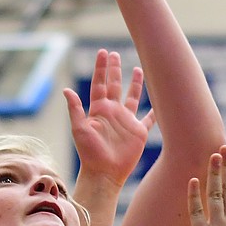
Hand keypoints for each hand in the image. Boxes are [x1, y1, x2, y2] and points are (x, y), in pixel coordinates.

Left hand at [65, 49, 154, 186]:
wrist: (104, 172)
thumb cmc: (90, 153)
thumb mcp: (80, 129)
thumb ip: (76, 109)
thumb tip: (66, 89)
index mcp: (99, 109)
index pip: (100, 83)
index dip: (101, 68)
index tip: (103, 52)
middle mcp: (113, 112)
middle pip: (115, 85)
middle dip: (115, 70)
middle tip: (114, 54)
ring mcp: (126, 121)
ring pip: (132, 97)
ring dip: (135, 84)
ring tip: (138, 69)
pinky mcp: (138, 132)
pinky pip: (149, 119)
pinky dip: (155, 112)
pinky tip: (159, 105)